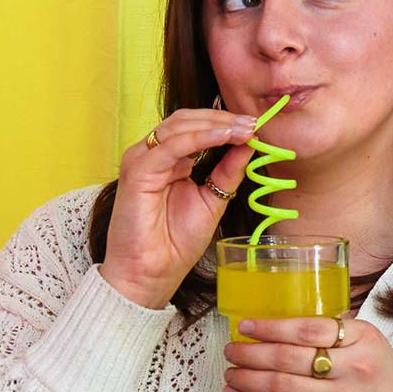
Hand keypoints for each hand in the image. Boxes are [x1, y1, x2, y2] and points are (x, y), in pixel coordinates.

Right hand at [98, 108, 257, 308]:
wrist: (153, 273)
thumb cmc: (175, 241)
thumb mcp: (213, 200)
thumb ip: (227, 172)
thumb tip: (249, 144)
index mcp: (169, 160)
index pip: (195, 127)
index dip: (225, 122)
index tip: (255, 126)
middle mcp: (153, 156)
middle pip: (186, 120)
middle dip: (222, 118)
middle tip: (252, 123)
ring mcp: (142, 161)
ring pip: (178, 127)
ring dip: (214, 124)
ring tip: (243, 129)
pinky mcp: (137, 171)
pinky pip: (171, 147)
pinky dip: (199, 138)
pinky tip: (223, 137)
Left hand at [222, 316, 392, 391]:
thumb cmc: (387, 383)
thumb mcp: (373, 346)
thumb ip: (339, 334)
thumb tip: (287, 322)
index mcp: (365, 339)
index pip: (311, 328)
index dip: (273, 326)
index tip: (248, 324)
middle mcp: (353, 368)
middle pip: (291, 357)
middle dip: (253, 352)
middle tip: (231, 347)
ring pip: (282, 385)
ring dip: (248, 377)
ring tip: (229, 370)